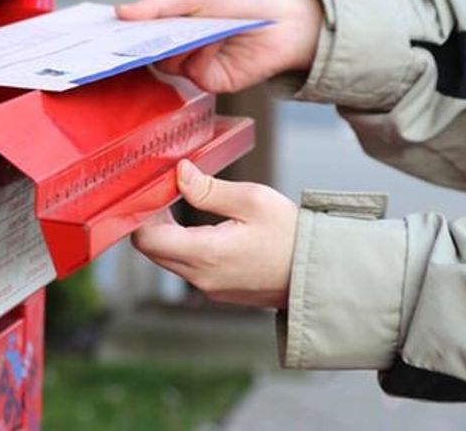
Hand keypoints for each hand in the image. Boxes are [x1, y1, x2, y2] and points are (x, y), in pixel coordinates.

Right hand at [116, 0, 322, 92]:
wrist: (287, 24)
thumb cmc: (244, 1)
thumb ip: (160, 3)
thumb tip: (120, 12)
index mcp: (172, 21)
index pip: (137, 29)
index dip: (119, 30)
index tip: (99, 30)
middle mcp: (178, 46)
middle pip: (144, 50)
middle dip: (135, 44)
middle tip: (121, 40)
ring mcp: (192, 65)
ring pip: (164, 64)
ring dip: (174, 46)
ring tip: (190, 31)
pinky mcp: (209, 82)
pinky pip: (190, 73)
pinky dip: (198, 56)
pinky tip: (214, 41)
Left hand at [132, 160, 296, 308]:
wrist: (323, 274)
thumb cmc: (293, 236)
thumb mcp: (253, 200)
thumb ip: (209, 189)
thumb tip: (179, 173)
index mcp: (206, 255)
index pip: (146, 239)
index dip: (142, 213)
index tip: (153, 191)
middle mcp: (201, 277)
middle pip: (152, 250)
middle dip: (151, 220)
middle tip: (164, 193)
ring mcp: (209, 288)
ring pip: (166, 259)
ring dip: (167, 233)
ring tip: (181, 204)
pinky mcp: (218, 290)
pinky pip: (186, 268)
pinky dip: (183, 247)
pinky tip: (198, 227)